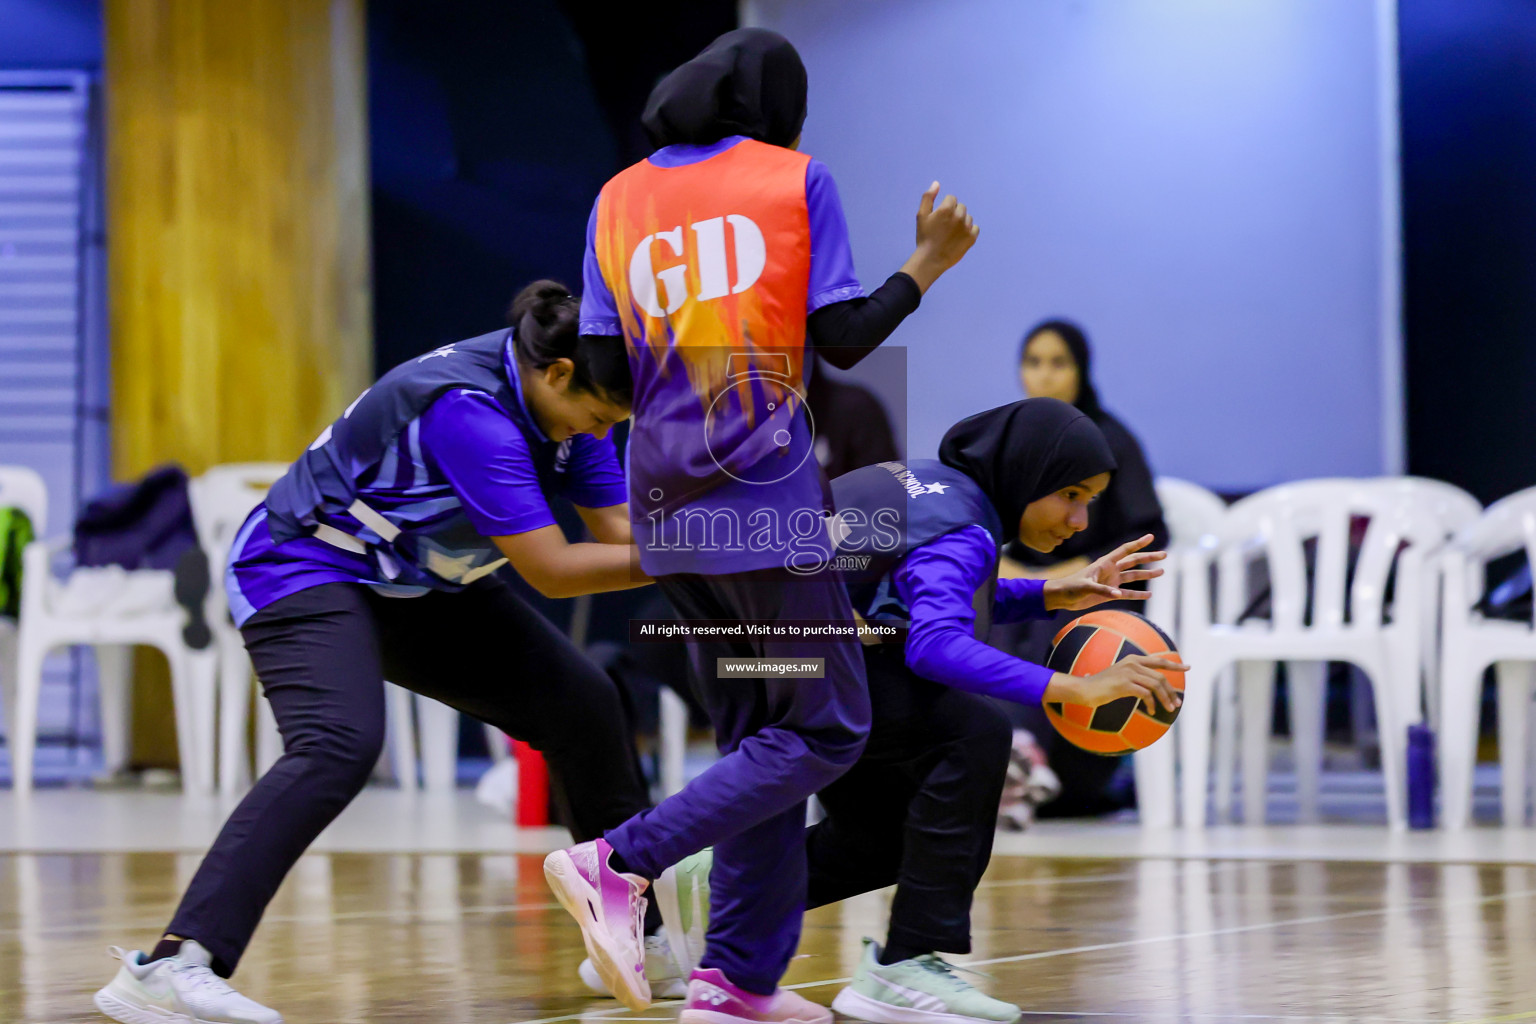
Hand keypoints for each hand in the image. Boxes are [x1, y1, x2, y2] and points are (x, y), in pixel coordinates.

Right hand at [900, 181, 978, 292]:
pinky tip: (959, 238)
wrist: (931, 260)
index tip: (939, 219)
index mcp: (947, 209)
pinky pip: (975, 228)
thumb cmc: (924, 237)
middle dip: (954, 213)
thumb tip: (936, 183)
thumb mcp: (921, 216)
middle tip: (944, 227)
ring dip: (961, 222)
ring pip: (968, 217)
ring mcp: (966, 227)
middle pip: (961, 207)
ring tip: (950, 234)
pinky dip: (968, 231)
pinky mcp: (971, 238)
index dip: (944, 208)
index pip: (952, 199)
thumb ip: (928, 197)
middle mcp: (959, 216)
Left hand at [1042, 534, 1165, 610]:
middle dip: (1148, 557)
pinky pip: (1127, 593)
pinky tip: (1149, 595)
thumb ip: (1102, 590)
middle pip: (1133, 561)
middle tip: (1164, 554)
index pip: (1125, 550)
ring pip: (1133, 576)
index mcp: (1105, 563)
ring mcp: (1111, 582)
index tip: (1151, 537)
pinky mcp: (1109, 594)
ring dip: (1147, 575)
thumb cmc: (1070, 587)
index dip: (1138, 543)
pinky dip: (1137, 594)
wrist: (1061, 598)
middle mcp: (1110, 570)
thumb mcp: (1085, 587)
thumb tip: (1118, 594)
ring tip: (1161, 572)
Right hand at [1044, 654, 1186, 714]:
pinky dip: (1151, 704)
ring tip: (1168, 709)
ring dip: (1165, 699)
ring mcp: (1128, 673)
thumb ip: (1135, 677)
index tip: (1188, 667)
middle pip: (1160, 677)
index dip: (1175, 664)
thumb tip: (1151, 688)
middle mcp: (1132, 663)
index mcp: (1133, 659)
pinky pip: (1146, 694)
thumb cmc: (1102, 686)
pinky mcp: (1124, 684)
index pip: (1159, 660)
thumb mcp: (1120, 677)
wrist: (1085, 689)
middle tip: (1177, 704)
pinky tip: (1151, 711)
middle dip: (1171, 692)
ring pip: (1156, 685)